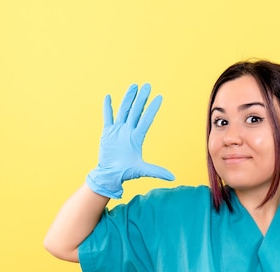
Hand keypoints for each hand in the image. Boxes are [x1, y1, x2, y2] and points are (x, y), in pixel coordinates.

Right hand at [86, 83, 174, 197]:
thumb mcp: (142, 170)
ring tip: (133, 86)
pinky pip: (107, 117)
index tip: (159, 97)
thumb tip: (173, 178)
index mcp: (136, 137)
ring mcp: (117, 130)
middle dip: (142, 98)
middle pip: (136, 111)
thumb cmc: (126, 173)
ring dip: (128, 98)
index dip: (152, 108)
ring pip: (123, 110)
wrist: (110, 175)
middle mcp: (128, 131)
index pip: (146, 119)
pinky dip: (107, 108)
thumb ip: (156, 172)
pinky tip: (109, 97)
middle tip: (148, 85)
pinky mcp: (107, 133)